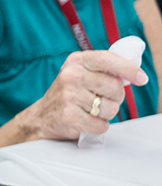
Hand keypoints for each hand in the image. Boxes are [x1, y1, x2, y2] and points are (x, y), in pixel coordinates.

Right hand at [21, 50, 147, 140]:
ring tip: (91, 111)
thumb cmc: (69, 94)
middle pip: (114, 87)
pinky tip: (86, 121)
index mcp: (76, 61)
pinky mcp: (69, 116)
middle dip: (115, 98)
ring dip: (106, 114)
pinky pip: (101, 125)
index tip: (142, 78)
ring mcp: (69, 95)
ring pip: (111, 108)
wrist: (42, 116)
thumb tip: (135, 74)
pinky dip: (98, 126)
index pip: (107, 59)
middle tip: (102, 99)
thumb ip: (104, 71)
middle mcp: (71, 75)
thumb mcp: (81, 74)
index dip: (128, 68)